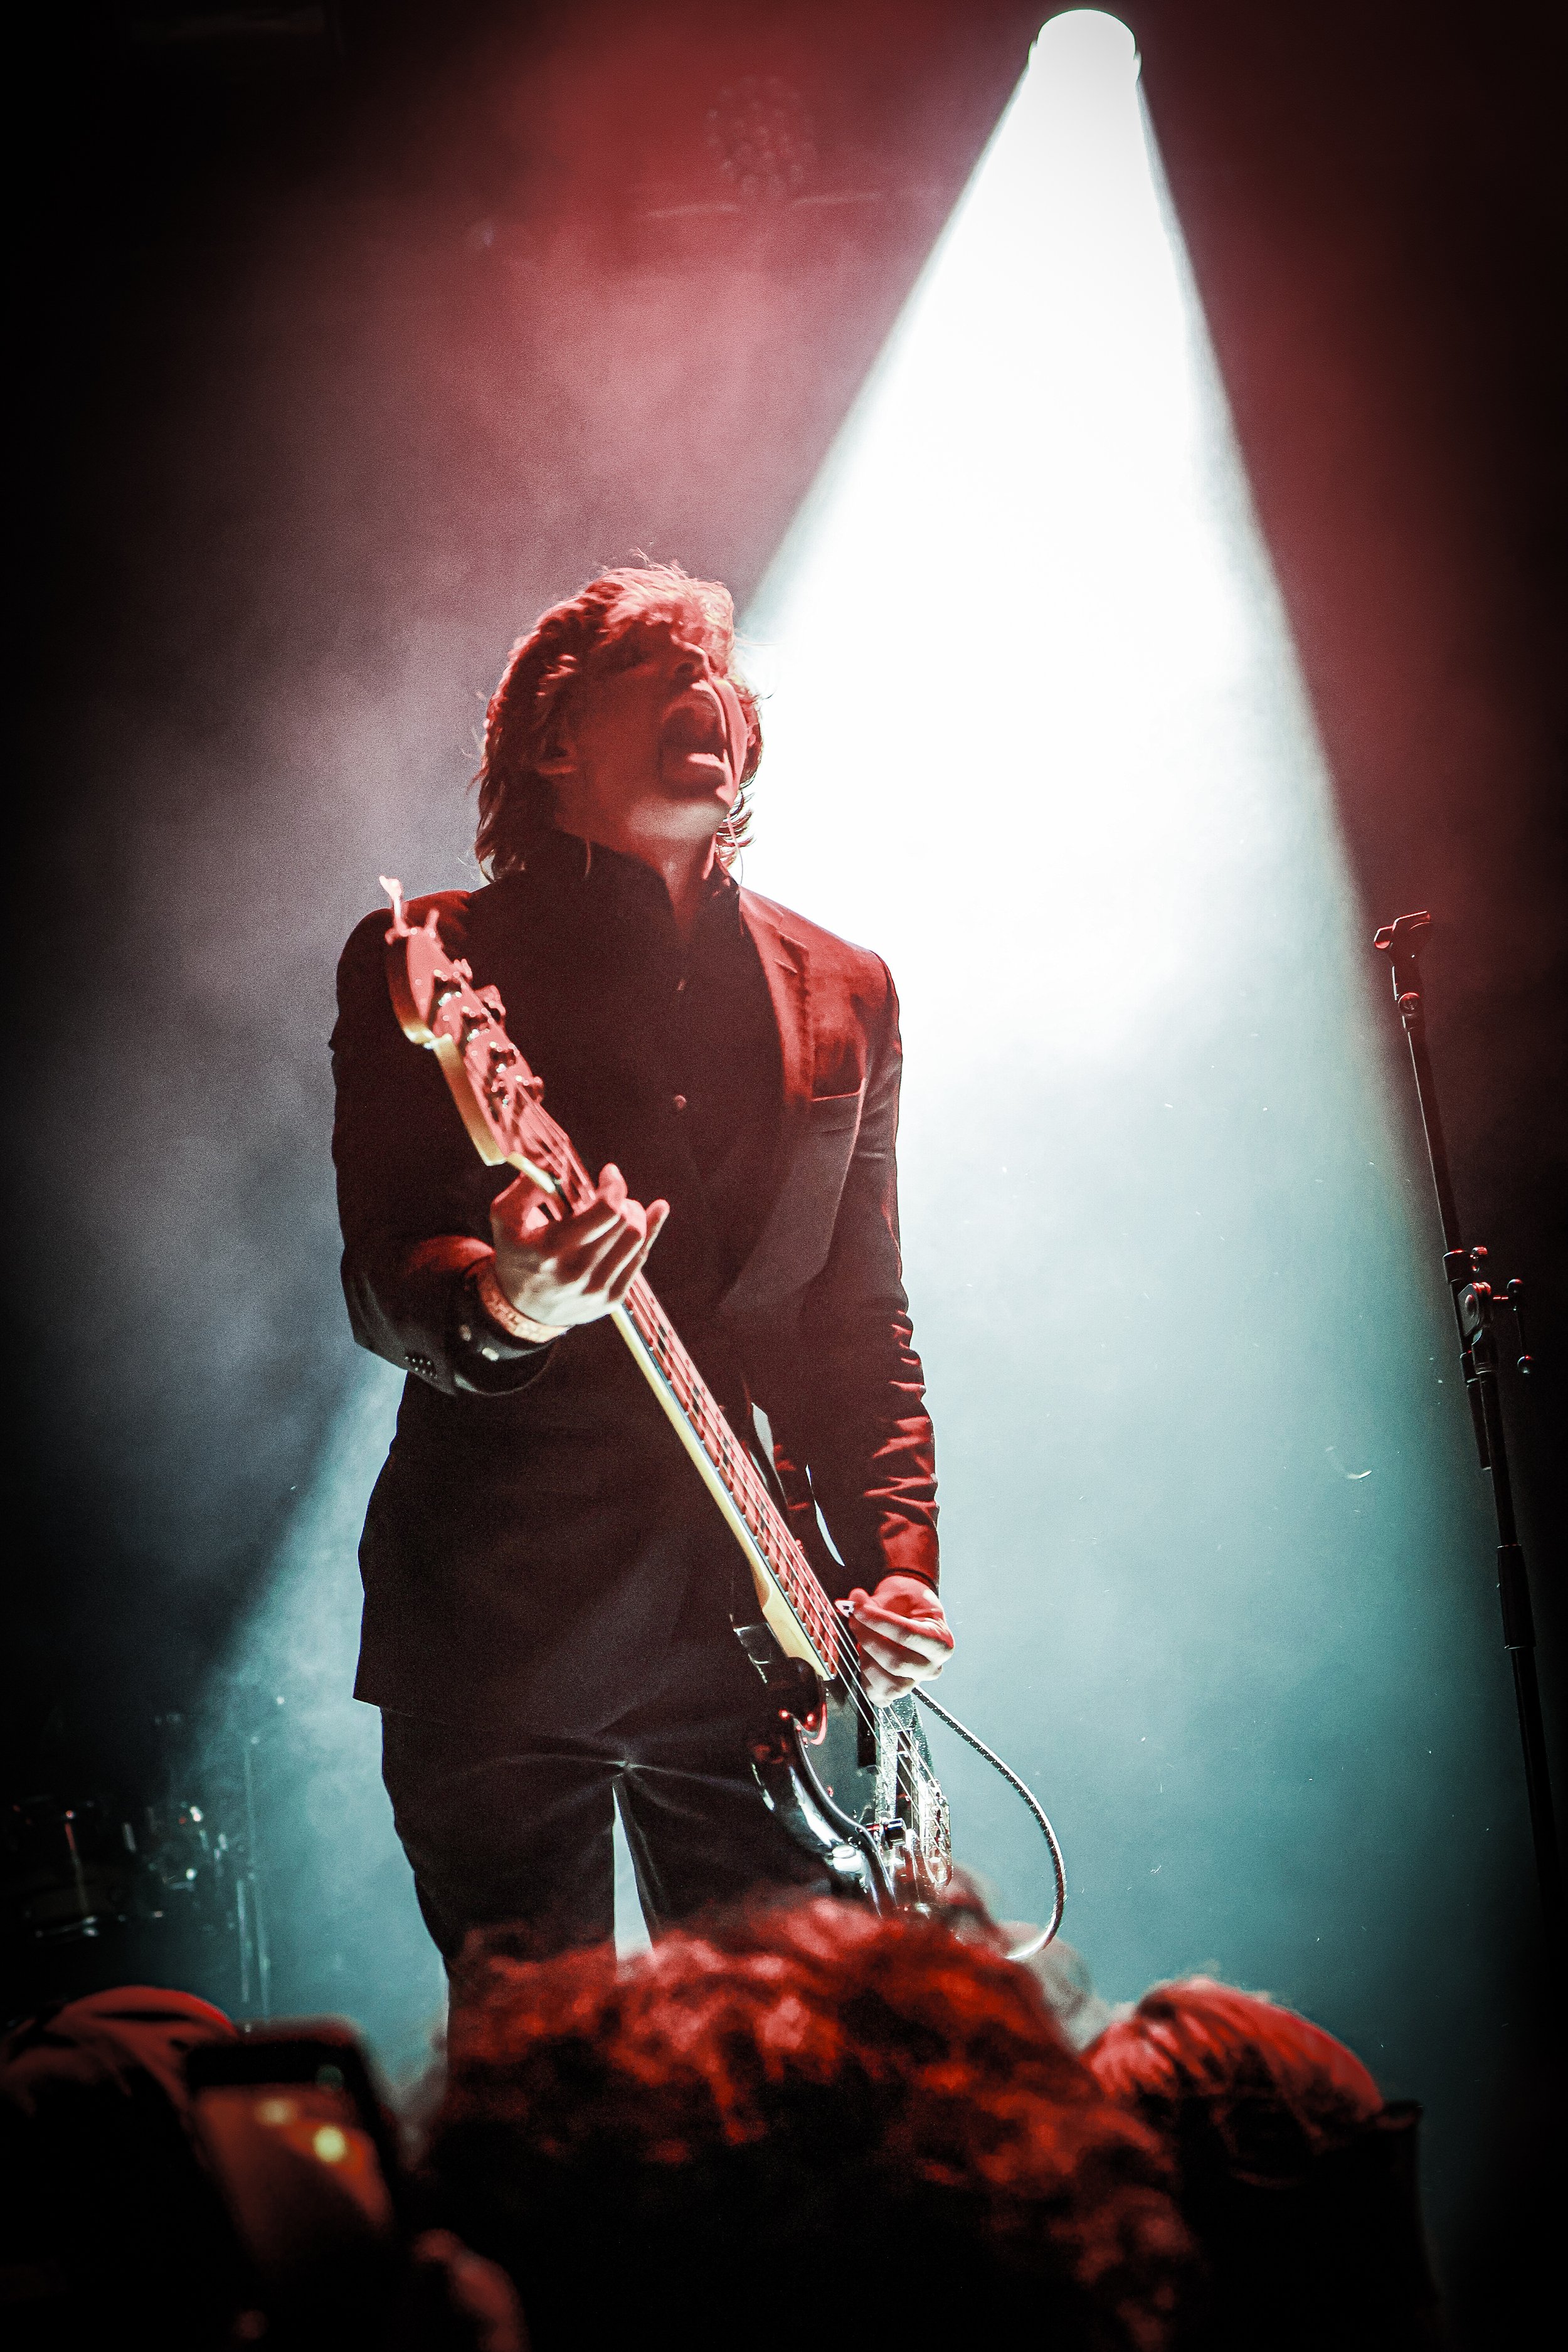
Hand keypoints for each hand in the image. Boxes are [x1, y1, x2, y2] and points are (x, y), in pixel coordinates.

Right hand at [489, 1162, 667, 1330]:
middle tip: (611, 1192)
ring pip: (636, 1239)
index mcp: (552, 1249)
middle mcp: (578, 1272)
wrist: (522, 1309)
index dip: (614, 1186)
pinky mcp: (612, 1299)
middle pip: (624, 1223)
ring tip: (622, 1208)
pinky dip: (650, 1231)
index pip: (606, 1211)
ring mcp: (597, 1289)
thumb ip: (525, 1187)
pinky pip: (641, 1258)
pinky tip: (655, 1211)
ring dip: (635, 1214)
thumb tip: (554, 1164)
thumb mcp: (505, 1219)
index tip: (609, 1173)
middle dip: (622, 1199)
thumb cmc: (517, 1255)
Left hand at [847, 1574, 953, 1703]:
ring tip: (861, 1639)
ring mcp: (916, 1682)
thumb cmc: (909, 1604)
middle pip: (897, 1663)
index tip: (860, 1609)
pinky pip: (879, 1695)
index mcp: (941, 1642)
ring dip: (867, 1659)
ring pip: (889, 1684)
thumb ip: (874, 1602)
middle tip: (855, 1620)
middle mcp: (933, 1667)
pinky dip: (866, 1678)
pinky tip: (865, 1657)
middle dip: (869, 1640)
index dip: (878, 1622)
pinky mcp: (899, 1691)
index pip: (907, 1635)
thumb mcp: (896, 1595)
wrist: (912, 1612)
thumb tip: (855, 1602)